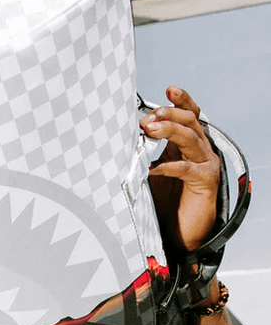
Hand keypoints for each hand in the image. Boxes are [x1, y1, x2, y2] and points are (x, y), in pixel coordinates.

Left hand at [142, 87, 219, 253]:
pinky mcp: (205, 182)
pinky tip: (152, 168)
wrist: (180, 234)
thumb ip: (143, 154)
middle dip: (169, 115)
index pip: (190, 114)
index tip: (167, 89)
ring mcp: (206, 165)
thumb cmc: (164, 204)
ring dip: (169, 130)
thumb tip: (119, 138)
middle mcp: (201, 151)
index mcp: (188, 145)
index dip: (181, 100)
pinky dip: (167, 166)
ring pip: (192, 138)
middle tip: (147, 119)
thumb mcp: (151, 171)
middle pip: (191, 121)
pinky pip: (186, 169)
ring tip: (149, 130)